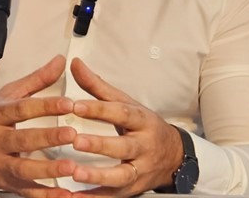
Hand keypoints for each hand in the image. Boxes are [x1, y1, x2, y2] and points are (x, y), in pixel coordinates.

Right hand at [0, 55, 77, 197]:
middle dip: (46, 138)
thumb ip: (36, 80)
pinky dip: (46, 195)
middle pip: (21, 140)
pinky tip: (65, 194)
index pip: (20, 109)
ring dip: (48, 170)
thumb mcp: (7, 95)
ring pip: (23, 170)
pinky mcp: (6, 184)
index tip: (68, 103)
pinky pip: (27, 192)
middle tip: (72, 134)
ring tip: (71, 167)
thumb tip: (61, 61)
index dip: (44, 106)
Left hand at [67, 58, 182, 196]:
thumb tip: (75, 64)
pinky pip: (114, 195)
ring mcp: (140, 170)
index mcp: (141, 121)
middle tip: (77, 141)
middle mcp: (144, 146)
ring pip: (122, 175)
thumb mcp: (124, 102)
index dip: (99, 110)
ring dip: (98, 176)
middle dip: (100, 145)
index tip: (75, 106)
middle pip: (124, 147)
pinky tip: (75, 197)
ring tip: (76, 174)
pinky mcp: (133, 189)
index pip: (121, 113)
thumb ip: (97, 86)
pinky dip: (95, 197)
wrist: (173, 156)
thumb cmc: (142, 125)